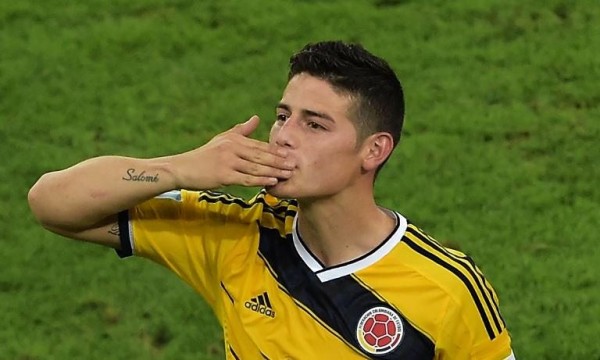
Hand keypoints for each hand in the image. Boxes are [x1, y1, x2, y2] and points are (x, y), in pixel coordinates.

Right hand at [168, 116, 293, 189]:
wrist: (183, 168)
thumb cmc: (204, 155)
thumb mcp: (223, 139)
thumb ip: (241, 130)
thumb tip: (257, 118)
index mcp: (234, 140)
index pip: (259, 145)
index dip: (276, 151)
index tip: (290, 154)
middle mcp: (232, 148)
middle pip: (260, 155)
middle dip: (279, 161)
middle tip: (295, 164)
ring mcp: (228, 162)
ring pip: (256, 167)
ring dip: (274, 171)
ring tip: (288, 174)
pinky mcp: (223, 175)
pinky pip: (246, 179)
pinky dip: (260, 180)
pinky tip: (272, 182)